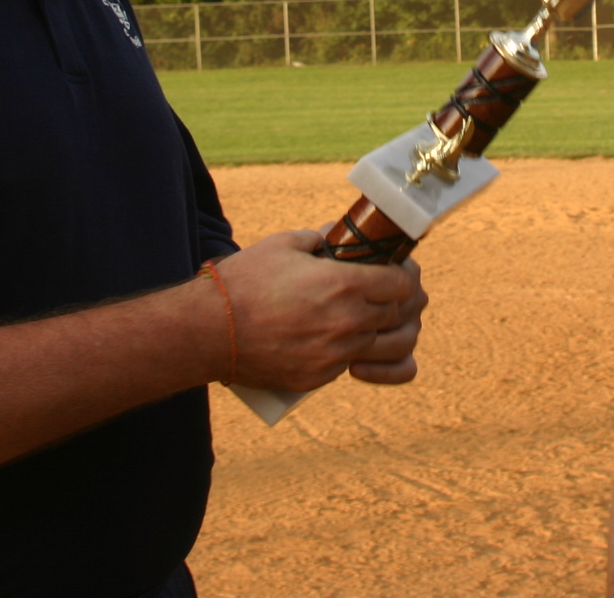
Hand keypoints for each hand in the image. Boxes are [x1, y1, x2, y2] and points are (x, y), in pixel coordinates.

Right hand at [216, 231, 425, 392]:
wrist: (210, 332)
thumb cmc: (245, 281)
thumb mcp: (284, 245)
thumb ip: (320, 238)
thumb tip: (337, 234)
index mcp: (344, 284)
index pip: (402, 283)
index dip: (403, 275)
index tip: (396, 271)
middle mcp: (347, 322)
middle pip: (398, 314)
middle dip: (397, 302)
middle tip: (386, 293)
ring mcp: (335, 354)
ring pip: (383, 345)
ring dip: (384, 332)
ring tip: (372, 320)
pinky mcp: (318, 378)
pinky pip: (351, 365)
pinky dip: (353, 352)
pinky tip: (341, 339)